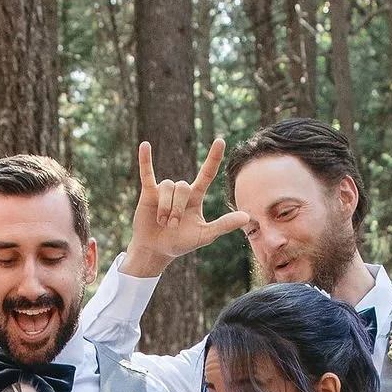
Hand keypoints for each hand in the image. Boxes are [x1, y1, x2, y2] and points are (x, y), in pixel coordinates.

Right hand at [120, 137, 255, 275]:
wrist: (156, 250)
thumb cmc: (181, 243)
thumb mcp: (204, 235)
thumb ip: (224, 225)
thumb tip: (246, 216)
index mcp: (196, 197)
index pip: (207, 173)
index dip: (213, 158)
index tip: (220, 140)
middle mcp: (181, 191)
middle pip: (183, 187)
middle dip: (178, 208)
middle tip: (172, 226)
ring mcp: (164, 191)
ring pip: (168, 187)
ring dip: (165, 207)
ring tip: (162, 222)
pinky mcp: (148, 193)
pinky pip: (147, 173)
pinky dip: (145, 160)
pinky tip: (144, 145)